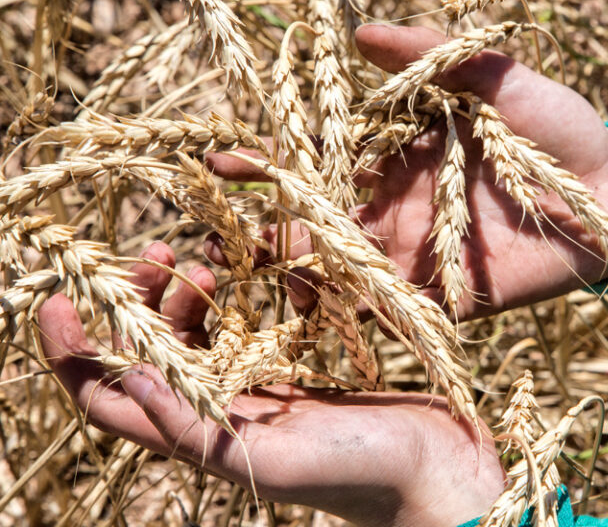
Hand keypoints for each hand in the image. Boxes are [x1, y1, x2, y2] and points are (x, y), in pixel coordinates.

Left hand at [38, 242, 504, 526]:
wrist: (433, 470)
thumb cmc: (364, 473)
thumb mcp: (274, 460)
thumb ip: (201, 432)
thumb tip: (130, 381)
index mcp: (203, 439)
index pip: (111, 400)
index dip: (72, 354)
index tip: (58, 297)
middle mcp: (218, 415)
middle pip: (149, 356)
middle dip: (136, 303)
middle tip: (155, 252)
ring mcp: (253, 392)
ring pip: (193, 338)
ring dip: (180, 296)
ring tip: (193, 258)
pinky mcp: (289, 373)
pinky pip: (242, 330)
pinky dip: (232, 300)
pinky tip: (246, 275)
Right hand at [206, 24, 607, 320]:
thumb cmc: (558, 127)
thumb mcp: (498, 77)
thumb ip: (432, 57)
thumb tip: (359, 34)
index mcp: (398, 160)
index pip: (320, 163)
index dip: (270, 166)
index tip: (221, 162)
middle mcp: (396, 210)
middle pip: (320, 227)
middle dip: (268, 236)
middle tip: (216, 245)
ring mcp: (418, 257)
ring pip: (346, 274)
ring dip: (301, 283)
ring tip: (254, 289)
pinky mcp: (449, 298)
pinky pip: (395, 311)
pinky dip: (357, 318)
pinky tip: (315, 325)